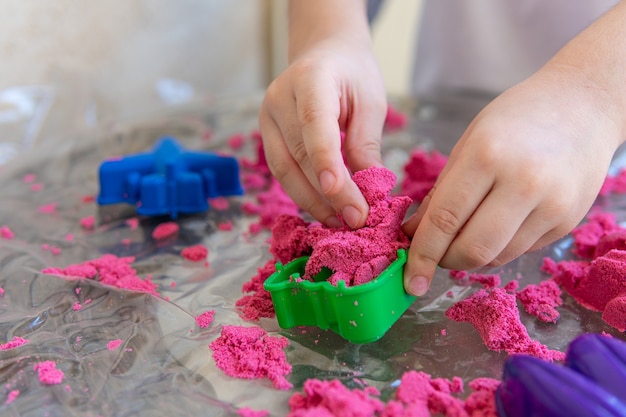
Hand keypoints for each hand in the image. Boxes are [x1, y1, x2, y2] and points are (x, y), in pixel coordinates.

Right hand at [259, 7, 386, 228]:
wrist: (324, 53)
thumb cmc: (352, 75)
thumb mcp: (370, 102)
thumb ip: (366, 144)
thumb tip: (369, 191)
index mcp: (311, 78)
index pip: (315, 124)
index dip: (326, 163)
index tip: (343, 198)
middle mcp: (280, 97)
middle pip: (299, 154)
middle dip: (329, 193)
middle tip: (357, 220)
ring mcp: (267, 117)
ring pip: (285, 170)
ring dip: (312, 201)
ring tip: (341, 221)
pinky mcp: (266, 135)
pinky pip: (282, 170)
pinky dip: (303, 193)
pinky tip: (325, 208)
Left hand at [402, 65, 622, 295]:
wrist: (582, 106)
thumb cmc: (516, 118)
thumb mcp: (469, 143)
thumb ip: (441, 192)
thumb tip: (415, 234)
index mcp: (487, 156)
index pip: (445, 219)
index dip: (423, 254)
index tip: (410, 278)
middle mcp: (523, 183)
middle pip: (473, 249)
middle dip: (445, 261)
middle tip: (435, 255)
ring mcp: (551, 205)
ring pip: (497, 257)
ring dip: (471, 256)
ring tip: (465, 233)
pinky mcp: (568, 221)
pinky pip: (520, 250)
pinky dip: (498, 248)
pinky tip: (497, 224)